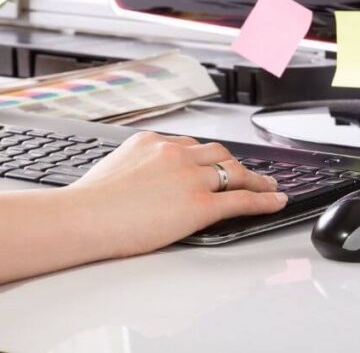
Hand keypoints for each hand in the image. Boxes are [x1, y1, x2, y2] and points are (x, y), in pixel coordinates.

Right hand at [0, 131, 287, 293]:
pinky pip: (242, 199)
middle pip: (218, 153)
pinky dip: (263, 199)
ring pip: (234, 172)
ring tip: (268, 186)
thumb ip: (133, 168)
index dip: (208, 156)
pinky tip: (275, 201)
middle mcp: (175, 152)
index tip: (214, 160)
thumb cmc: (88, 203)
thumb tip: (136, 181)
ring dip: (255, 178)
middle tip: (248, 171)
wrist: (84, 217)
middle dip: (235, 163)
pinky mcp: (201, 203)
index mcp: (152, 142)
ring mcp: (191, 177)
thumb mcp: (111, 171)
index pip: (190, 145)